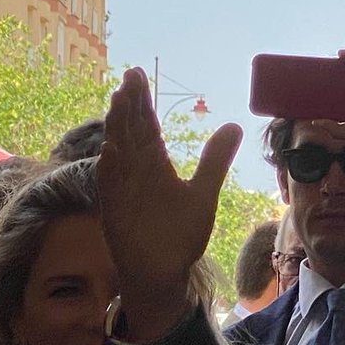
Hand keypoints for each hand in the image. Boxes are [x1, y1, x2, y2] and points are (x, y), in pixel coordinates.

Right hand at [98, 67, 241, 341]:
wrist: (165, 269)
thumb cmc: (180, 233)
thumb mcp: (203, 192)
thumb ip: (215, 160)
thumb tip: (233, 125)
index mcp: (155, 166)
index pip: (147, 127)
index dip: (141, 102)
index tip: (137, 74)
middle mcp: (137, 173)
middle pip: (131, 132)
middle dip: (130, 106)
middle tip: (130, 77)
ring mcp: (124, 191)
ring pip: (119, 153)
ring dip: (118, 128)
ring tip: (120, 101)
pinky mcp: (116, 212)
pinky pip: (112, 188)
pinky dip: (111, 170)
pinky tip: (112, 150)